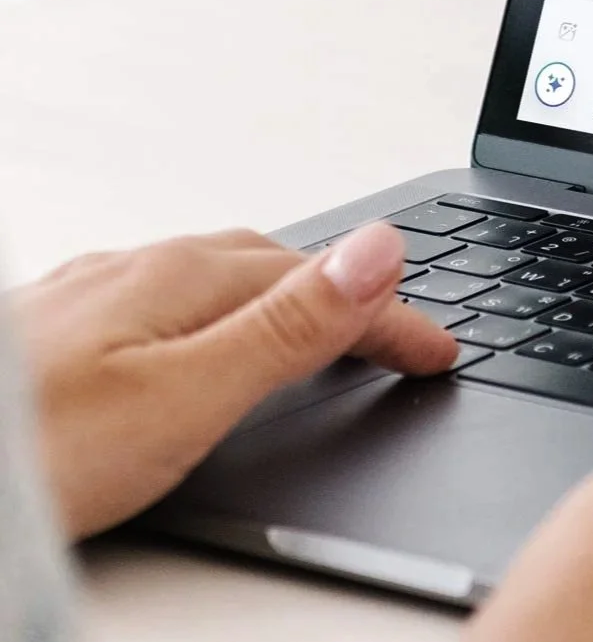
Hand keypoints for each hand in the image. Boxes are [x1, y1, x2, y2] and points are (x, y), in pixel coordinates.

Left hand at [11, 221, 457, 536]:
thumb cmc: (32, 455)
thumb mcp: (187, 399)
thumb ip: (289, 326)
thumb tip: (380, 250)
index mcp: (182, 278)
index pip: (327, 282)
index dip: (394, 318)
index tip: (439, 353)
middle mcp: (134, 270)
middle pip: (273, 264)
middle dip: (349, 294)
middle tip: (399, 338)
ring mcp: (87, 296)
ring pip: (214, 278)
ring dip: (285, 296)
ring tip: (324, 328)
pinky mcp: (52, 333)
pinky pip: (166, 301)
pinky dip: (222, 316)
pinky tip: (200, 344)